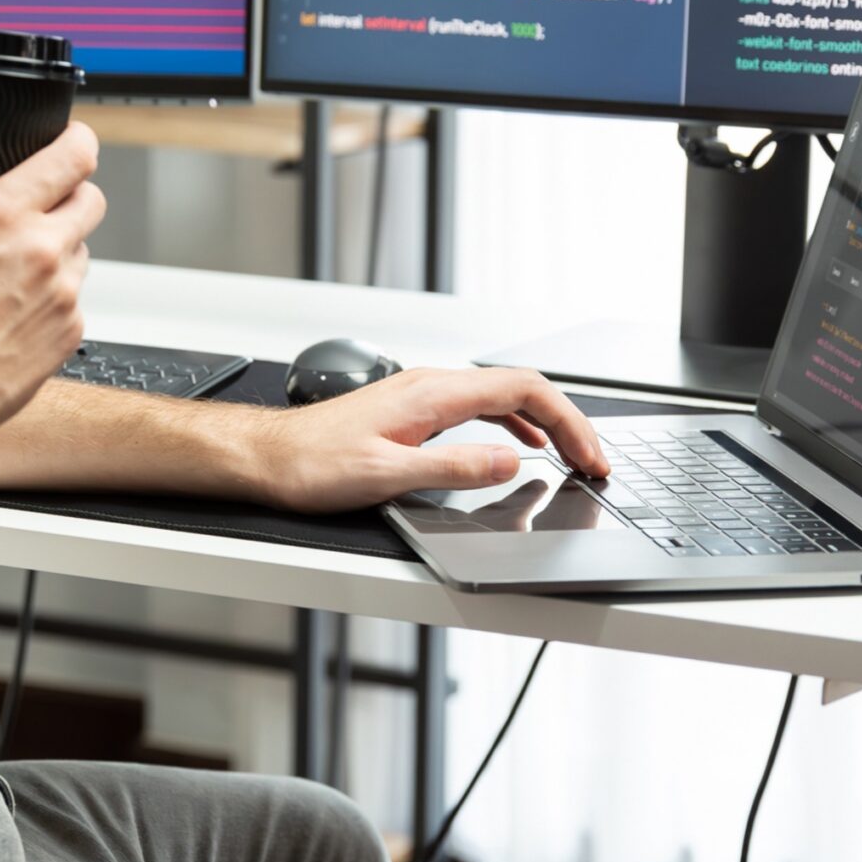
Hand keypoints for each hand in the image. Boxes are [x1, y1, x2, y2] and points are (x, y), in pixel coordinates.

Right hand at [0, 124, 106, 465]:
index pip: (75, 155)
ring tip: (15, 266)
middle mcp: (43, 252)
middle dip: (72, 194)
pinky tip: (13, 309)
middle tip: (40, 204)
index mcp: (0, 217)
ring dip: (61, 248)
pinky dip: (53, 298)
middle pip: (91, 199)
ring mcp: (63, 297)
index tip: (71, 140)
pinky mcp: (68, 337)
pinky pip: (75, 301)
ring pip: (83, 252)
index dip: (78, 140)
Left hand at [254, 367, 607, 513]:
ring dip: (543, 424)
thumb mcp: (388, 476)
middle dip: (567, 423)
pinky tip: (518, 445)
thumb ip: (454, 469)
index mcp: (432, 394)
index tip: (591, 456)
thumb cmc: (312, 465)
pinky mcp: (411, 410)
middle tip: (594, 462)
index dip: (569, 422)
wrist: (267, 457)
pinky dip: (512, 423)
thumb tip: (509, 463)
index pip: (523, 391)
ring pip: (501, 396)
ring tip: (570, 457)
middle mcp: (429, 385)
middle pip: (520, 389)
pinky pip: (477, 406)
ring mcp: (420, 395)